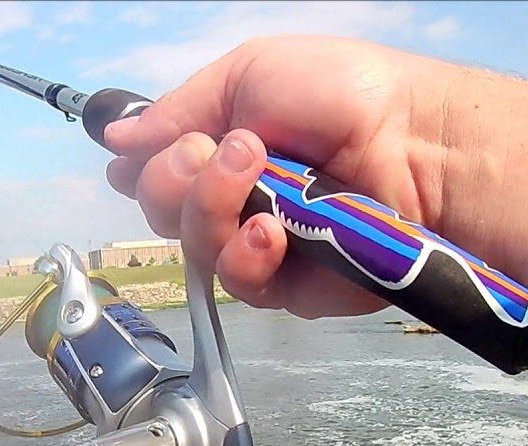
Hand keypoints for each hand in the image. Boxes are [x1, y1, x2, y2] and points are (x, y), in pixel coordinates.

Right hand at [103, 35, 458, 318]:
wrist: (414, 140)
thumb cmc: (344, 95)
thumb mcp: (248, 73)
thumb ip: (176, 110)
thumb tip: (114, 139)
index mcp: (217, 150)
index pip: (151, 173)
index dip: (144, 166)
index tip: (160, 146)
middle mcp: (231, 200)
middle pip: (160, 213)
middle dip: (176, 180)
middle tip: (226, 150)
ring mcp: (258, 246)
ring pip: (193, 250)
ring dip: (213, 208)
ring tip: (258, 174)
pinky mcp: (289, 289)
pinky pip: (239, 284)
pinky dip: (246, 254)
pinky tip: (272, 230)